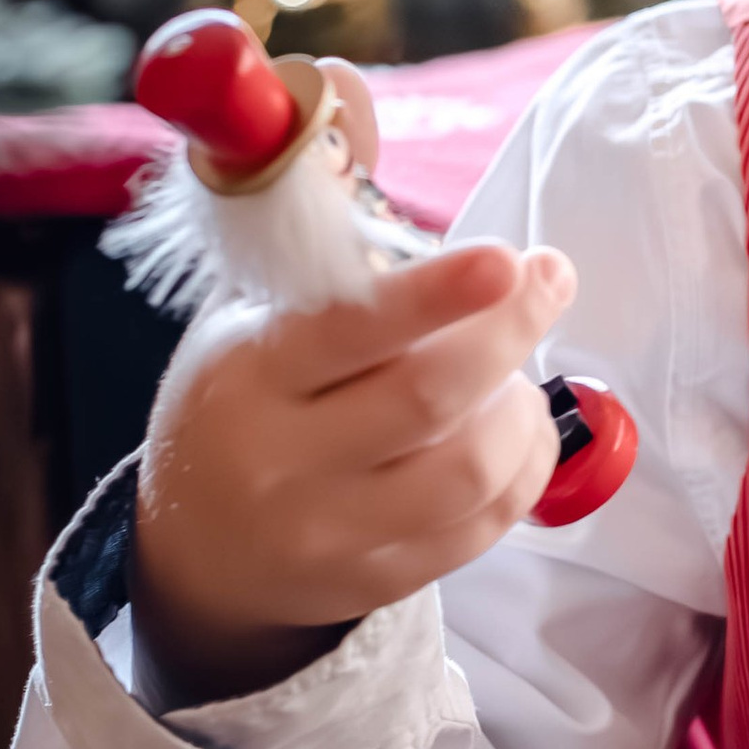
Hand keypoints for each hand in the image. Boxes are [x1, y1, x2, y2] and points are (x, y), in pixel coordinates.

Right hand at [133, 240, 576, 702]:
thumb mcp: (244, 324)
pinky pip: (482, 525)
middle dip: (511, 330)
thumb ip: (321, 265)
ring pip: (470, 470)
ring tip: (518, 377)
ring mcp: (332, 532)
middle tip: (549, 281)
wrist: (199, 550)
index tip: (506, 261)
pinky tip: (518, 432)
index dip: (438, 294)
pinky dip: (525, 467)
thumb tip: (379, 168)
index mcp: (248, 375)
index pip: (350, 328)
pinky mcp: (379, 580)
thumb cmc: (240, 407)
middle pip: (430, 397)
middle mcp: (283, 461)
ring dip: (522, 410)